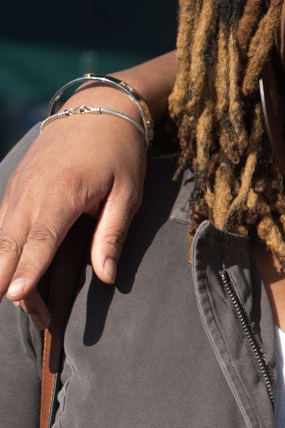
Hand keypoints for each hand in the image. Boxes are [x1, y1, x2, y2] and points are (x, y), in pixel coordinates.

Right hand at [0, 88, 149, 328]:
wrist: (95, 109)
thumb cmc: (119, 153)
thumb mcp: (128, 193)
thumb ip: (112, 234)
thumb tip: (105, 277)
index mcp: (61, 195)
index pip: (38, 240)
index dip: (27, 271)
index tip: (17, 296)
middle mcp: (29, 194)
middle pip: (10, 247)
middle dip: (15, 284)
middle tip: (39, 318)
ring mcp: (16, 191)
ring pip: (0, 240)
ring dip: (7, 272)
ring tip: (30, 303)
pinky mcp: (13, 190)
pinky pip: (0, 226)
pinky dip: (3, 251)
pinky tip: (11, 272)